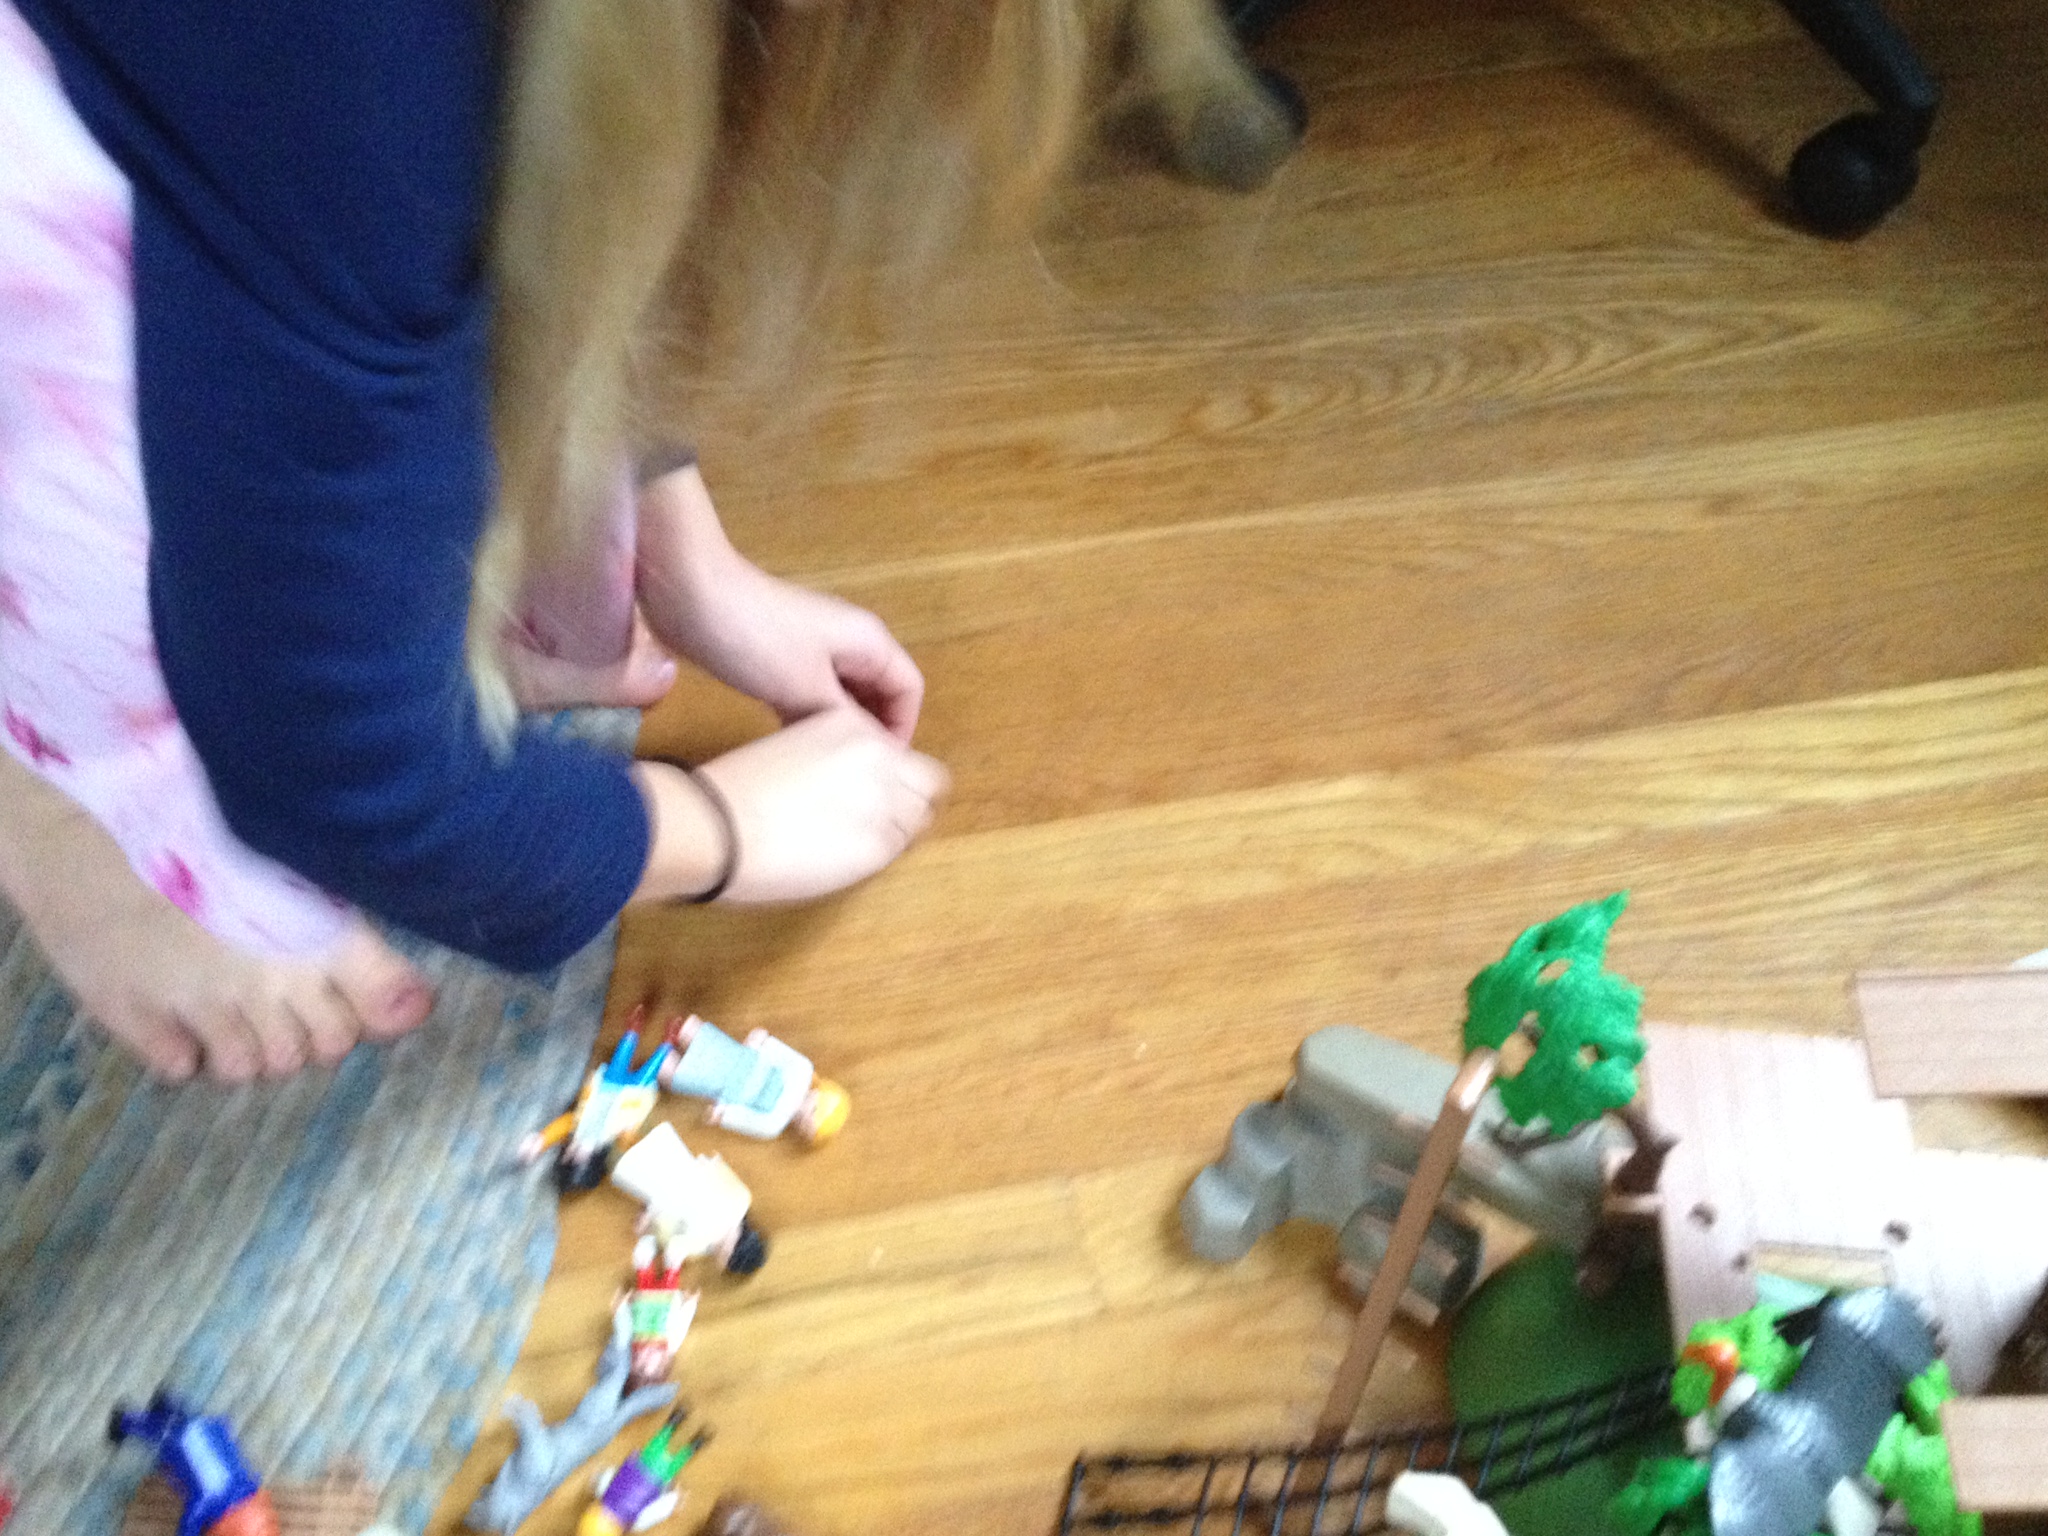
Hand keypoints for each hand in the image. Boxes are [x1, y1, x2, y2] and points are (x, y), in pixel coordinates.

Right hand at [633, 707, 947, 904]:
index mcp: (852, 725)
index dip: (890, 778)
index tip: (869, 796)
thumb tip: (847, 787)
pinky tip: (845, 857)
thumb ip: (831, 760)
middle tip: (876, 824)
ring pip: (920, 818)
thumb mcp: (791, 750)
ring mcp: (886, 800)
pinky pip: (899, 850)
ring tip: (854, 842)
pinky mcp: (881, 843)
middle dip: (909, 803)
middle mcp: (880, 756)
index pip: (899, 752)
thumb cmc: (735, 792)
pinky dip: (880, 856)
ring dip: (897, 830)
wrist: (719, 825)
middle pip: (928, 782)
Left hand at [636, 464, 923, 739]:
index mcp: (868, 641)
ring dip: (838, 725)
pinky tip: (795, 743)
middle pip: (879, 691)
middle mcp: (849, 641)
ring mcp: (815, 646)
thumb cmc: (756, 639)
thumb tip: (868, 750)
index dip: (903, 728)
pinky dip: (811, 717)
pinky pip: (813, 692)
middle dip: (872, 729)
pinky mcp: (783, 655)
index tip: (883, 767)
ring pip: (844, 694)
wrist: (692, 595)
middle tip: (854, 771)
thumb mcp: (806, 689)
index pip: (908, 688)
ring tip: (826, 763)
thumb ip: (844, 721)